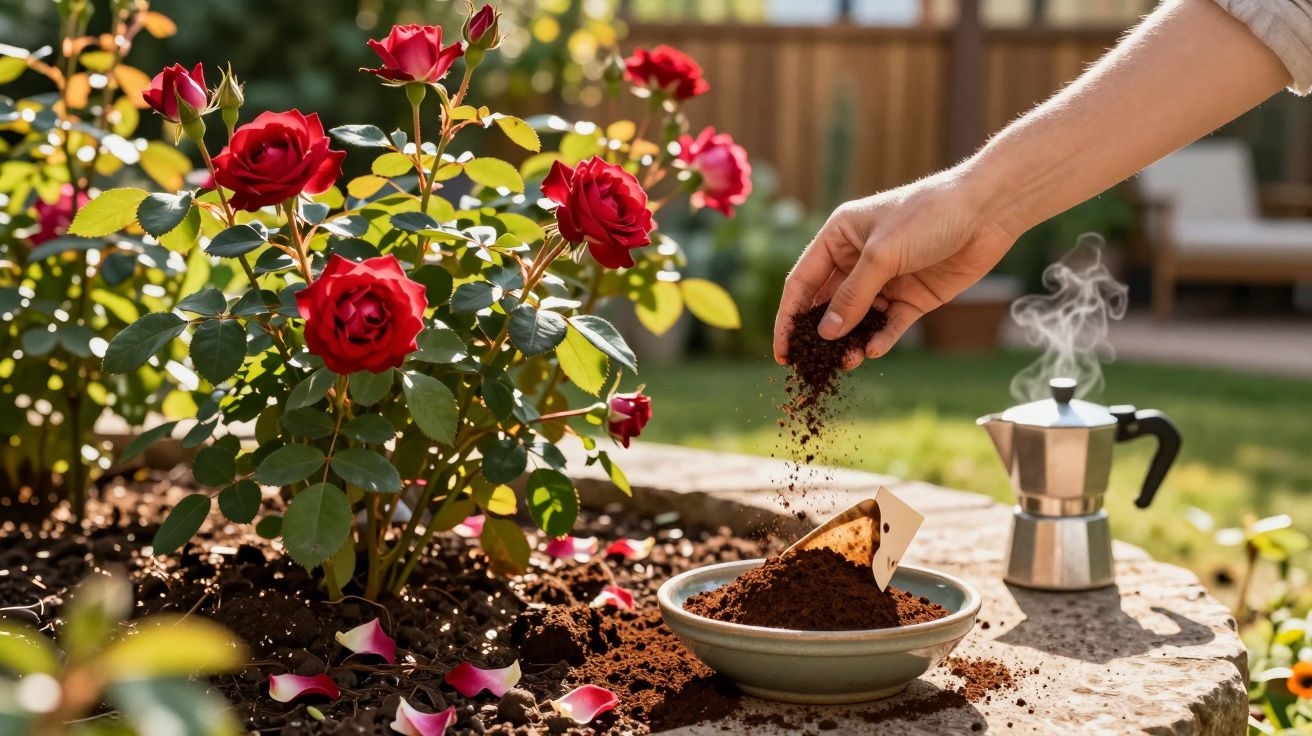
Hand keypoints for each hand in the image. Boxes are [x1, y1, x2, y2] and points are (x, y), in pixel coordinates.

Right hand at [773, 172, 1016, 368]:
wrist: (988, 211)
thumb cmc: (928, 215)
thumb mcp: (882, 254)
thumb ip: (852, 296)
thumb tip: (825, 333)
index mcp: (839, 237)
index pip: (802, 282)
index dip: (788, 316)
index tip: (782, 350)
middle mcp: (858, 259)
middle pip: (827, 305)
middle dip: (818, 336)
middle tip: (810, 366)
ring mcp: (886, 280)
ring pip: (857, 320)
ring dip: (849, 342)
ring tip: (846, 363)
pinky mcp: (913, 297)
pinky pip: (889, 325)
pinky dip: (880, 339)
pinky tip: (873, 351)